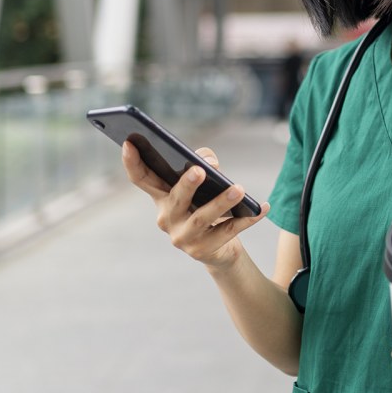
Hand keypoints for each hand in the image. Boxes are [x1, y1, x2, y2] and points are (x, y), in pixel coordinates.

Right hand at [121, 142, 269, 269]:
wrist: (219, 248)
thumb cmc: (207, 204)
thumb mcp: (204, 182)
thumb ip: (204, 163)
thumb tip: (210, 163)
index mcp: (161, 197)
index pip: (141, 178)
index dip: (132, 161)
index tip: (128, 141)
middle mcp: (166, 218)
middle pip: (175, 199)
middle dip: (187, 185)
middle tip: (200, 171)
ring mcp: (182, 237)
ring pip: (202, 218)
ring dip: (221, 202)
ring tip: (239, 189)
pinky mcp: (203, 251)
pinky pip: (228, 231)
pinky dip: (248, 218)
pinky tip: (263, 207)